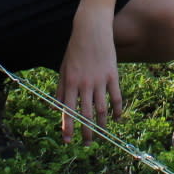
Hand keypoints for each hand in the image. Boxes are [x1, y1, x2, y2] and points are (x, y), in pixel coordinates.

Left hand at [56, 11, 121, 141]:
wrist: (91, 30)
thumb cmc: (74, 49)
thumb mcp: (63, 68)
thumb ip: (60, 88)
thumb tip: (56, 106)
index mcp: (70, 82)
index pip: (68, 110)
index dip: (68, 127)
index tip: (68, 140)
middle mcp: (84, 84)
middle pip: (86, 114)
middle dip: (86, 132)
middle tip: (87, 144)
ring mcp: (100, 80)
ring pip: (102, 109)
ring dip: (102, 125)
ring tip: (101, 135)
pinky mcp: (112, 75)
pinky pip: (116, 97)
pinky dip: (117, 110)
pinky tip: (117, 119)